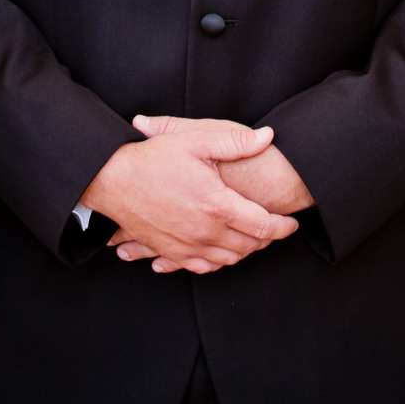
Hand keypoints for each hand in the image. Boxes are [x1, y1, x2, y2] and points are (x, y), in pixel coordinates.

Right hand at [80, 116, 297, 274]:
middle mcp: (205, 231)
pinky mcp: (170, 252)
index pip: (263, 226)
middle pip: (249, 247)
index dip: (283, 227)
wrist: (112, 180)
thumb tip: (267, 136)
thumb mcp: (196, 141)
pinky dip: (218, 262)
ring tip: (251, 237)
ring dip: (244, 251)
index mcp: (217, 205)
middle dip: (266, 240)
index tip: (292, 223)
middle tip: (274, 228)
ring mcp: (186, 245)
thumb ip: (235, 142)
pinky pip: (202, 267)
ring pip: (228, 259)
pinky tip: (222, 250)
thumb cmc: (153, 158)